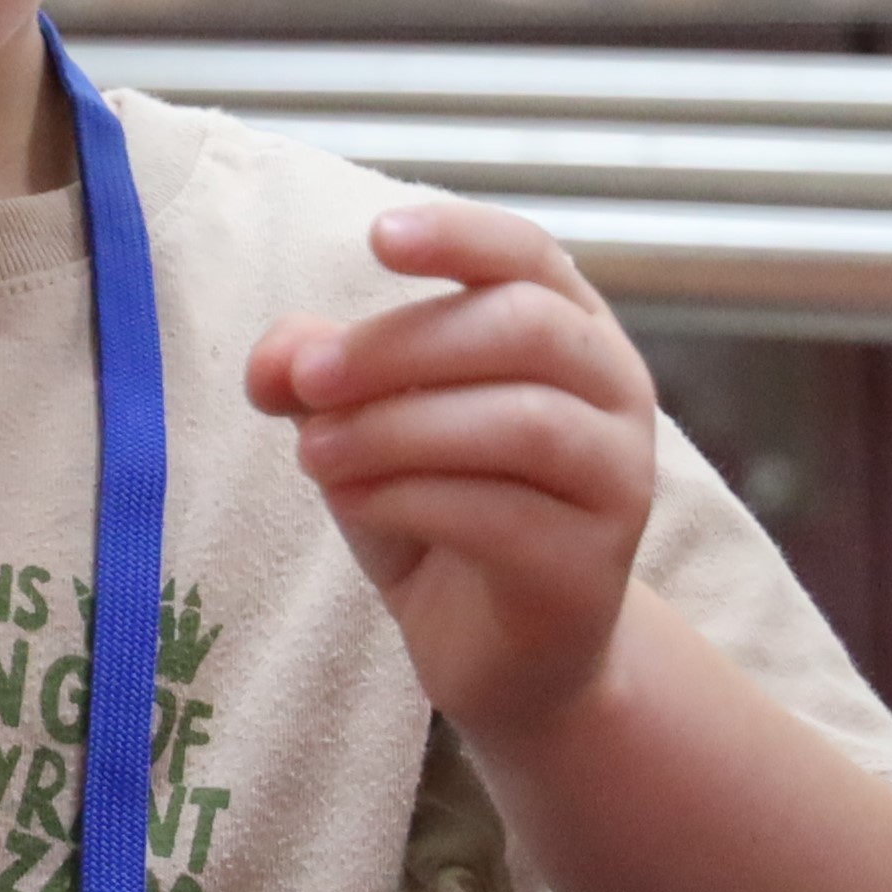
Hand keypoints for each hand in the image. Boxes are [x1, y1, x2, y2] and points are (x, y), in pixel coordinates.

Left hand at [247, 203, 659, 746]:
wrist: (505, 654)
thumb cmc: (443, 512)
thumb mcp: (367, 430)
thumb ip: (322, 377)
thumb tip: (273, 361)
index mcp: (569, 332)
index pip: (529, 256)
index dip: (460, 236)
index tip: (377, 238)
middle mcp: (615, 392)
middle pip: (522, 328)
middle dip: (400, 346)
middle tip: (307, 381)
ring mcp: (617, 481)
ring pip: (519, 423)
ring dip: (397, 429)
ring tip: (312, 455)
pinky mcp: (592, 566)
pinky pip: (502, 514)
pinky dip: (410, 498)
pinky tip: (354, 503)